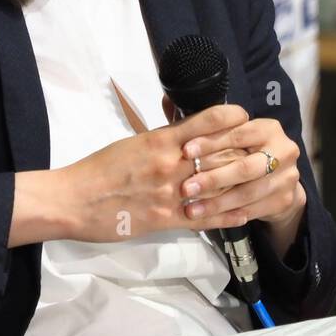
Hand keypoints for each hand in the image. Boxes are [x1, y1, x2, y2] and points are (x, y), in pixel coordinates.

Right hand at [61, 103, 252, 242]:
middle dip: (242, 152)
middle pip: (220, 154)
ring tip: (261, 180)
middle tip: (261, 149)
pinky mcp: (165, 219)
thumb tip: (183, 132)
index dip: (230, 117)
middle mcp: (170, 164)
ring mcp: (170, 194)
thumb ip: (160, 139)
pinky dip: (228, 215)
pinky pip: (205, 218)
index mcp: (159, 141)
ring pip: (217, 186)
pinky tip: (244, 212)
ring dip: (241, 184)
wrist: (73, 200)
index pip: (205, 122)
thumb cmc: (98, 169)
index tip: (244, 116)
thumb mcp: (131, 143)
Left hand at [162, 94, 305, 231]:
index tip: (185, 151)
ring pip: (248, 193)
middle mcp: (283, 150)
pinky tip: (208, 219)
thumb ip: (206, 125)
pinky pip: (252, 211)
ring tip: (192, 208)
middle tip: (186, 187)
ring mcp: (287, 177)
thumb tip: (167, 101)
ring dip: (217, 203)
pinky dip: (228, 215)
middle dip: (213, 178)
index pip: (238, 132)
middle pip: (245, 166)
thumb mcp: (232, 135)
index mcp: (268, 128)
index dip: (211, 141)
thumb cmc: (246, 152)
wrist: (279, 179)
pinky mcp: (284, 200)